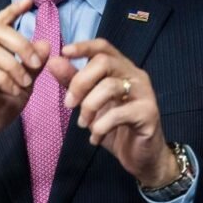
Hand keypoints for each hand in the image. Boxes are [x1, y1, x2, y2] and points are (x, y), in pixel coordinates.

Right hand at [0, 0, 48, 191]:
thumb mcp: (21, 88)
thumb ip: (32, 67)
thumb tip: (47, 44)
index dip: (13, 11)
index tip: (30, 2)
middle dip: (22, 45)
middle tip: (37, 63)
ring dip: (14, 66)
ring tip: (25, 84)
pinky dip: (3, 79)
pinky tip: (13, 90)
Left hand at [46, 38, 177, 187]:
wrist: (140, 156)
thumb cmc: (114, 126)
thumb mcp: (88, 102)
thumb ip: (73, 81)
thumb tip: (54, 61)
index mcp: (121, 68)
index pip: (103, 47)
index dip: (83, 46)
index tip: (64, 52)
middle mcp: (135, 75)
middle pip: (104, 62)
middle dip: (80, 82)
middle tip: (68, 104)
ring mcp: (144, 93)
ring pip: (109, 86)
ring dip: (88, 107)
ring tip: (83, 125)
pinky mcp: (148, 113)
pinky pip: (118, 114)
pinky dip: (100, 127)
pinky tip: (95, 138)